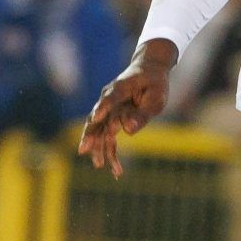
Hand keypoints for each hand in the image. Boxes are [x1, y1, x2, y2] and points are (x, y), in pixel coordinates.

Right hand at [80, 41, 176, 174]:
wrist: (148, 71)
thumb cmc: (154, 83)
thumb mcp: (157, 97)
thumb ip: (143, 114)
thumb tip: (128, 131)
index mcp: (120, 88)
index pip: (109, 99)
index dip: (102, 109)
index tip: (95, 118)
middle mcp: (109, 99)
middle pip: (97, 119)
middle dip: (91, 136)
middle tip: (84, 150)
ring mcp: (108, 110)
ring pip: (100, 132)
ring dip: (100, 149)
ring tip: (101, 166)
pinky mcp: (111, 119)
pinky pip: (108, 138)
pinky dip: (110, 152)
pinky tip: (116, 170)